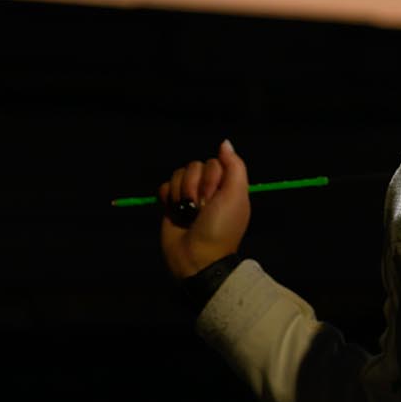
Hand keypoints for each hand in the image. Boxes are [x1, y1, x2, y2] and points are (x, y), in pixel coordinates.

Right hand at [158, 139, 251, 278]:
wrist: (197, 258)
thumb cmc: (220, 228)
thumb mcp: (236, 196)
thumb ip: (234, 166)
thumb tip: (224, 143)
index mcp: (226, 186)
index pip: (214, 163)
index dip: (211, 178)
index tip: (214, 197)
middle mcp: (208, 189)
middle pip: (194, 166)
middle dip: (195, 186)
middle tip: (200, 208)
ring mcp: (188, 197)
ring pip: (178, 175)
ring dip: (181, 193)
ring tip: (187, 212)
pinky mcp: (171, 206)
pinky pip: (165, 187)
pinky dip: (168, 197)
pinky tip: (173, 210)